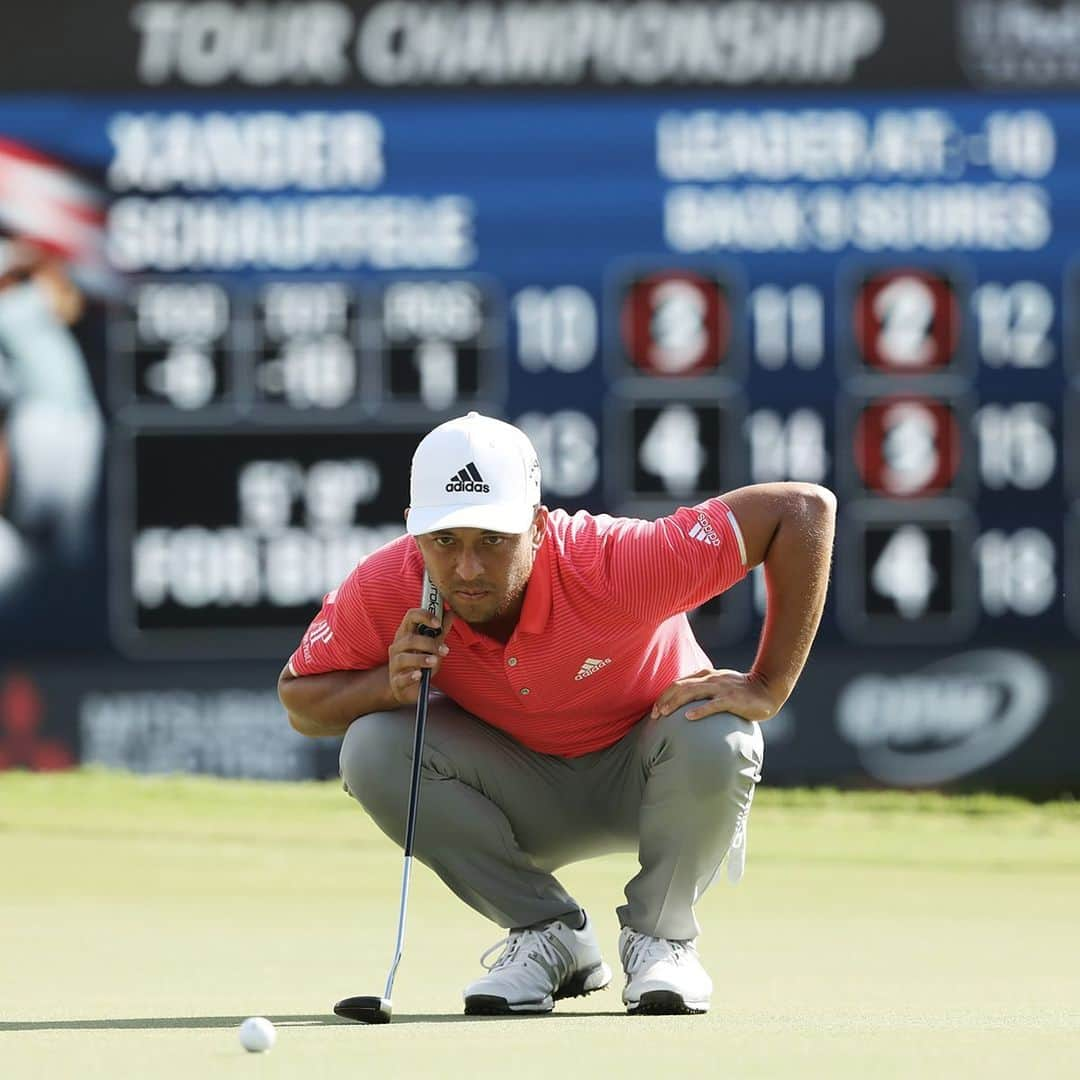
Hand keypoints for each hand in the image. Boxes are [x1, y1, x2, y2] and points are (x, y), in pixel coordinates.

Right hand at [386, 606, 454, 705]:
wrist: (407, 689)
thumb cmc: (420, 664)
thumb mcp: (431, 647)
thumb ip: (440, 632)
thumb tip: (450, 613)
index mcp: (406, 634)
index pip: (410, 617)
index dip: (424, 616)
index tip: (438, 623)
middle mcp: (397, 647)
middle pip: (409, 639)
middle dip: (428, 643)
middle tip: (444, 650)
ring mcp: (395, 665)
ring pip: (403, 658)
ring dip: (421, 658)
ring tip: (434, 661)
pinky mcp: (396, 682)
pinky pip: (401, 678)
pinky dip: (411, 676)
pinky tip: (420, 675)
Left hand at [650, 668, 777, 723]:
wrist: (768, 689)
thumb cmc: (741, 691)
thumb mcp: (719, 686)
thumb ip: (704, 690)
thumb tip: (685, 703)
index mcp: (706, 676)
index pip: (678, 683)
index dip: (664, 695)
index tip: (655, 710)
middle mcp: (711, 679)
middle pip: (680, 686)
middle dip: (664, 700)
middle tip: (655, 715)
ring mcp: (721, 688)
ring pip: (692, 693)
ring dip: (675, 703)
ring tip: (664, 714)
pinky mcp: (732, 699)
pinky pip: (713, 704)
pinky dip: (700, 710)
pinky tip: (688, 717)